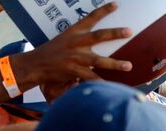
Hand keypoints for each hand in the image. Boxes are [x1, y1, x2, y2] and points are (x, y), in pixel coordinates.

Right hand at [14, 3, 132, 97]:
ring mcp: (75, 57)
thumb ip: (82, 39)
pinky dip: (101, 82)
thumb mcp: (66, 39)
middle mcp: (76, 42)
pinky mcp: (73, 71)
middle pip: (98, 36)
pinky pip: (91, 78)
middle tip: (129, 31)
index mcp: (74, 32)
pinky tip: (111, 86)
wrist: (36, 64)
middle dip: (115, 33)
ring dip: (115, 63)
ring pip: (98, 60)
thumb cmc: (54, 52)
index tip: (116, 5)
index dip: (103, 10)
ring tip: (128, 65)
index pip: (90, 18)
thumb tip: (101, 39)